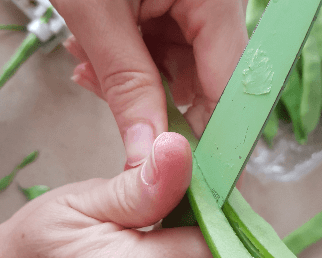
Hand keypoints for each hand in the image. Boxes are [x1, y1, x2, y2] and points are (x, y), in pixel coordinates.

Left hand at [54, 0, 247, 166]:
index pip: (230, 84)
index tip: (200, 176)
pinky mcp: (171, 6)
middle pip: (204, 80)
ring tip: (91, 67)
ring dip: (133, 81)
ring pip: (176, 69)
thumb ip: (126, 87)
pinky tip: (95, 55)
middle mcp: (213, 1)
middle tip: (122, 113)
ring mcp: (193, 3)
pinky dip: (128, 62)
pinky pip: (160, 50)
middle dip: (157, 102)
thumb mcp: (96, 13)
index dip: (214, 134)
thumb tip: (147, 155)